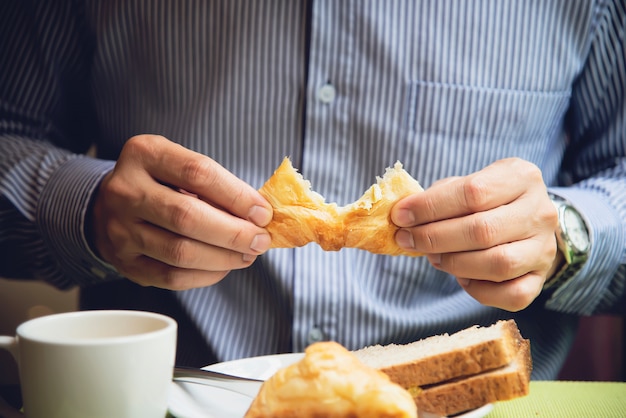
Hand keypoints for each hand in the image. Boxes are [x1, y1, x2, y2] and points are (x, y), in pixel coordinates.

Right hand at [89, 135, 272, 289]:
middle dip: (234, 233)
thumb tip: (259, 215)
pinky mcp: (125, 262)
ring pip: (180, 252)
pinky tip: (224, 267)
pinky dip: (206, 276)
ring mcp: (120, 229)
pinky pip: (171, 277)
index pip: (198, 173)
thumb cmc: (161, 183)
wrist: (110, 205)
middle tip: (260, 240)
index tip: (263, 213)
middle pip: (188, 216)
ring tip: (247, 254)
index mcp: (145, 154)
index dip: (237, 196)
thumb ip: (217, 185)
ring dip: (224, 257)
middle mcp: (126, 190)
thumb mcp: (181, 167)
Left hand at [391, 158, 558, 311]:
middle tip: (407, 240)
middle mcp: (541, 211)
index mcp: (522, 177)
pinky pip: (511, 294)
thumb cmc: (486, 200)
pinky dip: (479, 290)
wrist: (526, 221)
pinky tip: (462, 276)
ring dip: (453, 263)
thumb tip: (403, 215)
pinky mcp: (541, 278)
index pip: (472, 192)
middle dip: (434, 237)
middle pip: (482, 230)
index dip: (430, 207)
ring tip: (433, 256)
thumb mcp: (466, 184)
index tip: (400, 216)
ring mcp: (545, 248)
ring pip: (497, 263)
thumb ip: (438, 196)